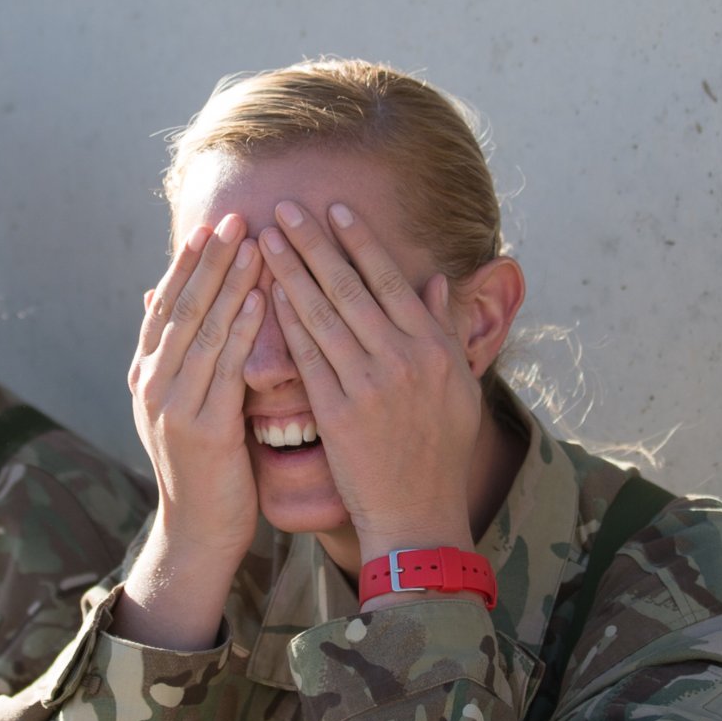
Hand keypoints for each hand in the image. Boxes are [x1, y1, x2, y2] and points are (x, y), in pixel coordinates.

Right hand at [113, 214, 268, 649]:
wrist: (198, 530)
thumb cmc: (204, 466)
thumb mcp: (181, 404)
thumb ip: (175, 353)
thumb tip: (155, 297)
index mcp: (146, 375)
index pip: (166, 305)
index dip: (187, 264)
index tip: (211, 226)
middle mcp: (152, 385)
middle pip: (182, 308)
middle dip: (210, 261)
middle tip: (235, 218)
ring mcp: (172, 407)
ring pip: (203, 330)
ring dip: (230, 283)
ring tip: (254, 244)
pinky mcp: (202, 429)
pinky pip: (226, 367)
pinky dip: (244, 329)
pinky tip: (264, 298)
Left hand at [256, 201, 478, 567]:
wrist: (417, 512)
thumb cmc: (437, 451)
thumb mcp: (457, 387)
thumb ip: (444, 330)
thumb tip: (436, 281)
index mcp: (434, 347)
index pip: (390, 280)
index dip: (359, 241)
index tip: (334, 208)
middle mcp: (404, 359)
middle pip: (350, 288)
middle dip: (314, 243)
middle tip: (284, 208)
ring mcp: (369, 385)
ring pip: (323, 315)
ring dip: (290, 272)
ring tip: (264, 240)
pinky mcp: (338, 413)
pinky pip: (307, 358)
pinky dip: (286, 323)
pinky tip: (266, 295)